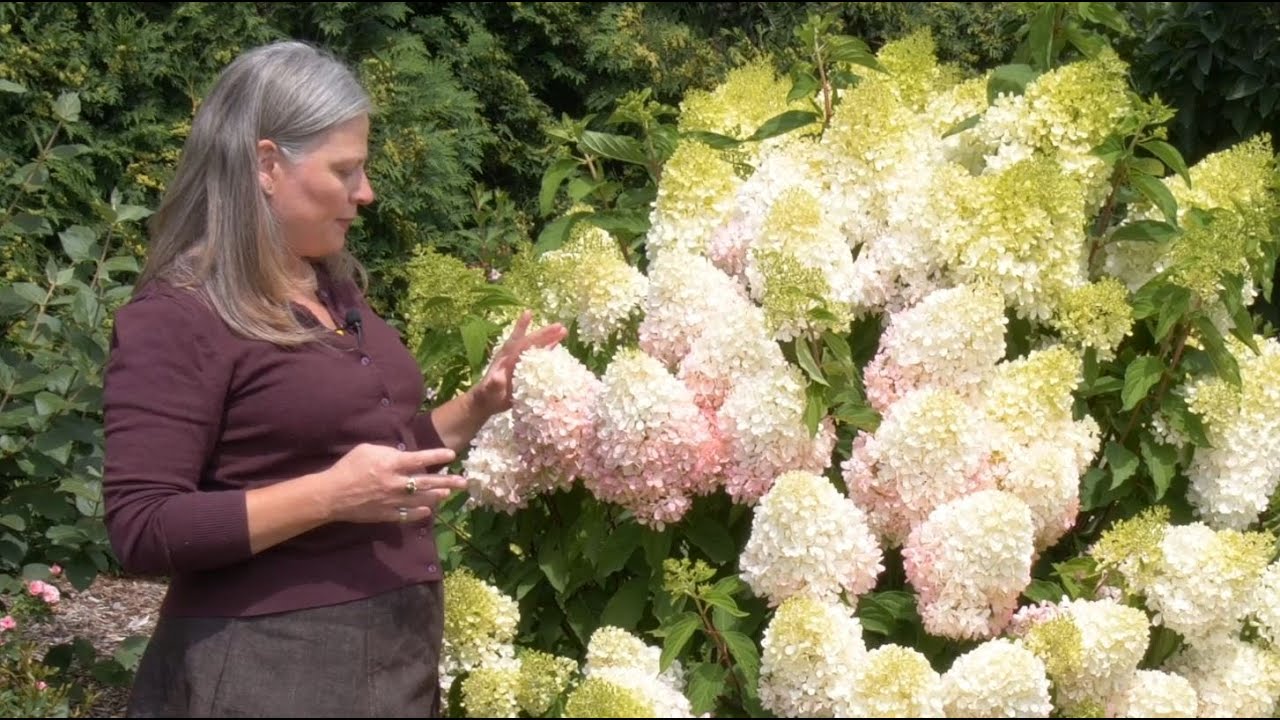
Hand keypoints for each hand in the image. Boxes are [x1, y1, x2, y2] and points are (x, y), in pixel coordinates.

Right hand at [317, 443, 466, 523]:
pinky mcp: (388, 515)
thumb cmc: (348, 468)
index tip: (452, 455)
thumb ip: (388, 452)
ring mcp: (394, 501)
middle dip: (448, 482)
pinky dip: (420, 513)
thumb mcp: (367, 450)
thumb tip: (402, 454)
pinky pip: (409, 515)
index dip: (438, 456)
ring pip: (422, 500)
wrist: (332, 495)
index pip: (421, 459)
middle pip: (428, 482)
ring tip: (448, 493)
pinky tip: (429, 510)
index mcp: (392, 464)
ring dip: (437, 496)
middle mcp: (397, 483)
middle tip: (464, 482)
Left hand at [470, 310, 566, 416]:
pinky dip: (549, 351)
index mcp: (506, 357)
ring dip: (550, 339)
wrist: (487, 402)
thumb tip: (497, 378)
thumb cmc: (487, 395)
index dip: (522, 327)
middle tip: (560, 325)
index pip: (517, 341)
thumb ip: (494, 384)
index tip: (528, 313)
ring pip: (538, 347)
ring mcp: (522, 362)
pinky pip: (540, 357)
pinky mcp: (527, 370)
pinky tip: (558, 346)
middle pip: (532, 342)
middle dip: (545, 333)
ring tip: (564, 331)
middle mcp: (515, 356)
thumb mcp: (489, 390)